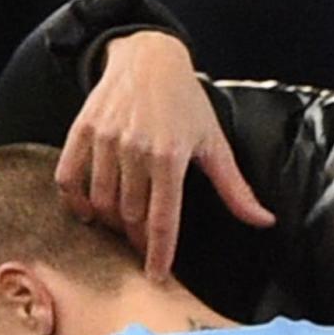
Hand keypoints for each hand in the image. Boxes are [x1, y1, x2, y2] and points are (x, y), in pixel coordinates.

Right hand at [55, 31, 274, 278]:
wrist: (149, 58)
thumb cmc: (187, 103)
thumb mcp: (215, 143)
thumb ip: (236, 188)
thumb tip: (264, 221)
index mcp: (171, 155)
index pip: (162, 218)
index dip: (159, 253)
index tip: (156, 277)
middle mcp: (135, 148)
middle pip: (130, 215)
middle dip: (136, 239)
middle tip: (141, 247)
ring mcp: (105, 139)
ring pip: (100, 202)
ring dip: (109, 223)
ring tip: (121, 226)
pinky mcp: (82, 130)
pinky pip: (68, 178)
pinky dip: (75, 201)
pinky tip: (89, 210)